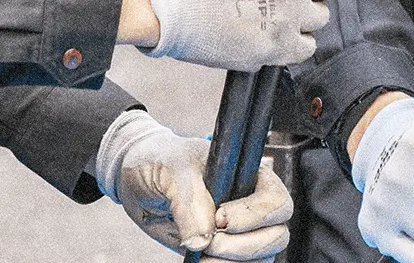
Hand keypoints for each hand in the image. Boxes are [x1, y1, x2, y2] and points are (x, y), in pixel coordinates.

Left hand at [94, 110, 291, 260]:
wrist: (137, 181)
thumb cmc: (160, 161)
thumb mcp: (171, 170)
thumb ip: (189, 201)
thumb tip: (203, 240)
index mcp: (249, 174)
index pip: (276, 201)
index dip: (254, 215)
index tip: (220, 218)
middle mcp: (250, 204)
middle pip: (277, 235)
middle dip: (243, 246)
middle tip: (209, 241)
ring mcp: (240, 231)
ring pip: (263, 257)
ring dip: (233, 262)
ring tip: (202, 254)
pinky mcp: (224, 251)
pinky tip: (201, 260)